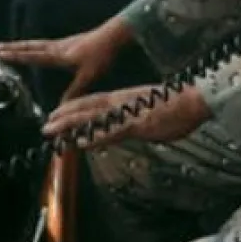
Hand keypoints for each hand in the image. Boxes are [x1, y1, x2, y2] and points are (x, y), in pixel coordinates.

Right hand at [0, 22, 130, 99]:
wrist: (114, 36)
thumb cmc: (101, 55)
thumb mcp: (88, 76)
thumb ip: (74, 91)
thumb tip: (61, 107)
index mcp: (59, 55)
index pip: (32, 55)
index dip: (15, 56)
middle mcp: (58, 47)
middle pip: (29, 46)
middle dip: (11, 48)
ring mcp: (63, 43)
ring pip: (36, 43)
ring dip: (21, 45)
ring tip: (8, 46)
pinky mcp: (69, 42)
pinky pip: (45, 44)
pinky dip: (34, 45)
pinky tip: (36, 48)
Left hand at [41, 84, 210, 148]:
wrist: (195, 99)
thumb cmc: (177, 108)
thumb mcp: (149, 116)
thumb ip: (134, 123)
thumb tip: (127, 129)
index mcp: (124, 98)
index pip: (93, 102)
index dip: (73, 108)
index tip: (56, 113)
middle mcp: (122, 102)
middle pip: (86, 108)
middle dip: (64, 117)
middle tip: (45, 126)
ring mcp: (128, 112)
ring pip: (93, 118)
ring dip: (71, 125)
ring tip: (52, 131)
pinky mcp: (138, 124)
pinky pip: (113, 131)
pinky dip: (96, 136)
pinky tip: (82, 143)